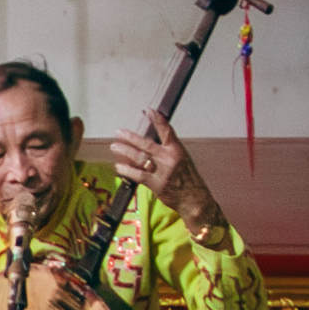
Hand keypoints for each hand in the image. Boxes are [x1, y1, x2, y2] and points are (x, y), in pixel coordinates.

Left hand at [104, 123, 221, 240]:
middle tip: (119, 132)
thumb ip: (166, 150)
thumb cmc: (187, 178)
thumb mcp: (181, 159)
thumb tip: (148, 141)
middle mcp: (168, 158)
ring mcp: (162, 171)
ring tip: (114, 146)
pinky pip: (138, 175)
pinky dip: (127, 170)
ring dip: (125, 151)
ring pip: (139, 158)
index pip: (166, 131)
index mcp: (176, 150)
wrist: (193, 199)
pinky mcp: (155, 184)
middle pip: (147, 144)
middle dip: (131, 137)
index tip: (148, 111)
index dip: (157, 120)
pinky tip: (119, 167)